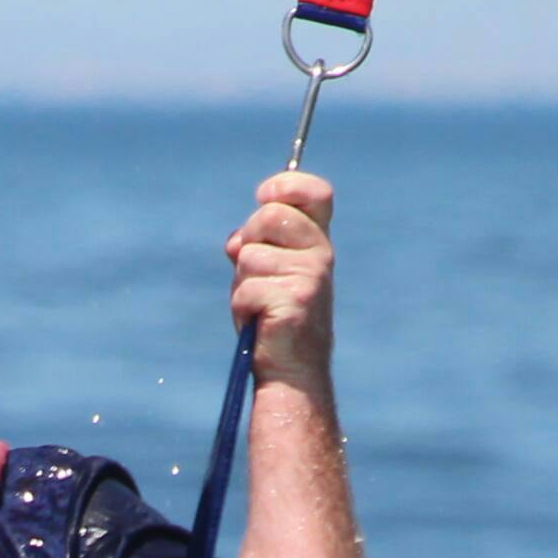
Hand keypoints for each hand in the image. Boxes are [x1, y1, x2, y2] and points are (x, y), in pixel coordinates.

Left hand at [230, 171, 336, 385]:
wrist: (292, 373)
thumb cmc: (274, 320)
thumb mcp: (265, 273)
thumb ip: (253, 246)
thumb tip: (236, 242)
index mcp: (316, 242)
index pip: (316, 193)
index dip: (287, 184)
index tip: (264, 195)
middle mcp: (321, 255)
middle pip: (269, 215)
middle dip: (249, 241)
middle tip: (255, 273)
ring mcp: (311, 277)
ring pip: (250, 255)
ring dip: (242, 283)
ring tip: (260, 307)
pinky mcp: (294, 301)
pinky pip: (246, 289)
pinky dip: (242, 308)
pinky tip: (260, 323)